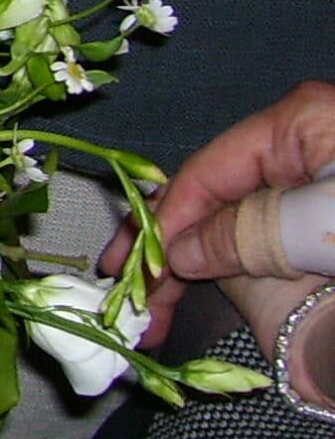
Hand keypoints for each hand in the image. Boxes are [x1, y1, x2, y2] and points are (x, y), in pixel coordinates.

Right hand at [102, 79, 334, 346]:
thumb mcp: (317, 226)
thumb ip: (244, 233)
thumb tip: (177, 252)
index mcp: (302, 124)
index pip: (210, 168)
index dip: (166, 218)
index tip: (137, 266)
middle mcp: (299, 153)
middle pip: (210, 196)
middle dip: (164, 244)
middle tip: (122, 290)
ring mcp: (305, 195)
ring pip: (225, 228)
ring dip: (183, 270)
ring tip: (146, 314)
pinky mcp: (312, 236)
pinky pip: (251, 250)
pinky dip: (220, 278)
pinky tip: (185, 305)